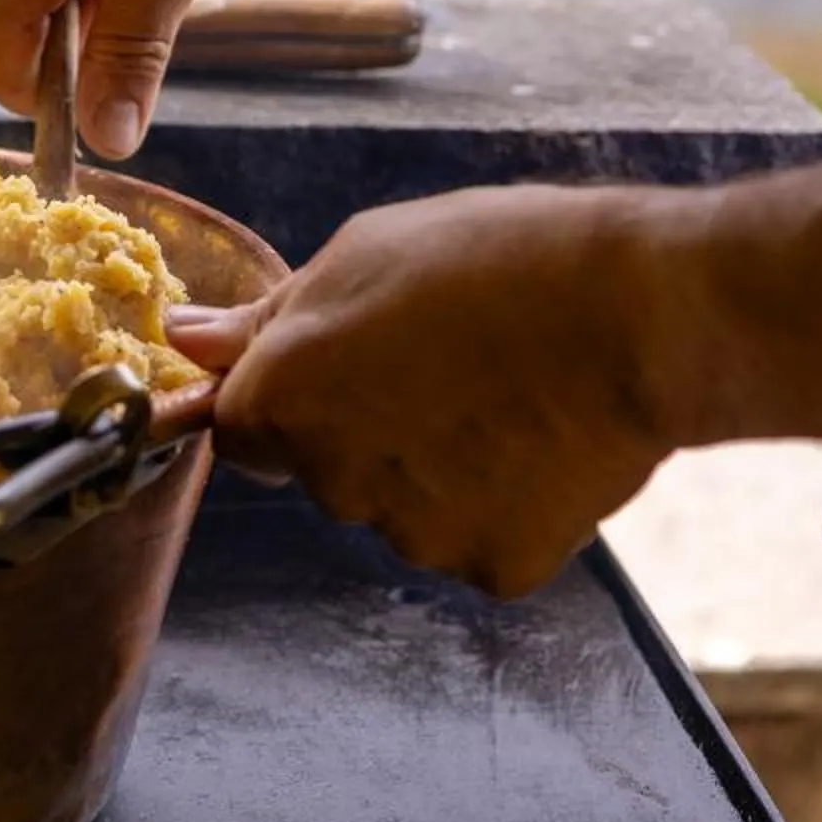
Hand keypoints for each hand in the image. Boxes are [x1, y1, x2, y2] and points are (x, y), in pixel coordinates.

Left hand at [167, 185, 685, 597]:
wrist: (634, 313)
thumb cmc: (491, 261)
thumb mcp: (358, 255)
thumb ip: (266, 318)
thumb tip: (187, 341)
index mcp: (282, 401)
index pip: (240, 427)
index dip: (290, 395)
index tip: (347, 366)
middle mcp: (332, 481)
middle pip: (324, 470)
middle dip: (364, 429)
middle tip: (442, 364)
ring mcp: (415, 534)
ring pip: (403, 509)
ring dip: (435, 469)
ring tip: (503, 395)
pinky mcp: (493, 567)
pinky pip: (478, 540)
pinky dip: (504, 505)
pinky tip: (541, 444)